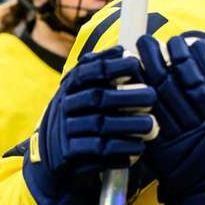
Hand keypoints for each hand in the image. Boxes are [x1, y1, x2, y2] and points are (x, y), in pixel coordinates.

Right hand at [23, 46, 158, 204]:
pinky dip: (119, 150)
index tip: (135, 63)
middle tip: (152, 97)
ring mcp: (64, 130)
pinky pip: (96, 152)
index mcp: (70, 86)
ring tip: (150, 125)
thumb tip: (122, 50)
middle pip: (97, 98)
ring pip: (99, 126)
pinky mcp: (68, 155)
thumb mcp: (82, 91)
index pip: (89, 70)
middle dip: (126, 96)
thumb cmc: (81, 115)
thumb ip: (100, 70)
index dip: (111, 65)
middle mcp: (65, 105)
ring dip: (127, 125)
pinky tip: (138, 148)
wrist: (53, 154)